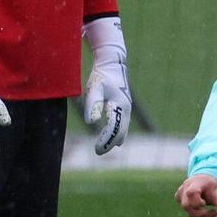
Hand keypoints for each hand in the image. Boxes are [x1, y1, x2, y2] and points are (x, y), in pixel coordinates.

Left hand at [82, 17, 131, 153]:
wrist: (113, 64)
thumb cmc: (101, 76)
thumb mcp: (94, 88)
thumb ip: (92, 104)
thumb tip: (90, 122)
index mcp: (119, 105)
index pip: (114, 128)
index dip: (106, 139)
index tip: (97, 149)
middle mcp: (126, 109)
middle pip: (120, 131)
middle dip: (110, 143)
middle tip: (98, 152)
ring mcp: (126, 109)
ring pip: (123, 129)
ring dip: (114, 139)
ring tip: (102, 149)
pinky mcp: (124, 108)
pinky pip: (123, 125)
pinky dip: (117, 133)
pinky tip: (112, 140)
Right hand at [177, 173, 216, 216]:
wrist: (204, 180)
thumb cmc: (213, 187)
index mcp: (197, 183)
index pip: (191, 192)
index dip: (196, 201)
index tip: (204, 204)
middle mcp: (186, 186)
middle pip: (188, 205)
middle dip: (201, 213)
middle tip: (214, 214)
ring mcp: (180, 192)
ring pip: (186, 209)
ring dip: (199, 214)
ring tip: (211, 212)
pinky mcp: (178, 197)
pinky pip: (186, 210)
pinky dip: (195, 212)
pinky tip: (202, 209)